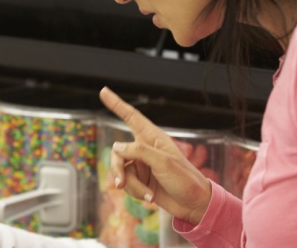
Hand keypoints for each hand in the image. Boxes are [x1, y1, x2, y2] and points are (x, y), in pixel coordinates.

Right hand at [99, 86, 212, 224]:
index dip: (116, 104)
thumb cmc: (184, 179)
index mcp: (153, 138)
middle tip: (120, 183)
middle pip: (118, 153)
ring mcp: (141, 165)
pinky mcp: (140, 181)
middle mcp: (144, 149)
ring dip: (132, 185)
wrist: (193, 205)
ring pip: (121, 171)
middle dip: (118, 169)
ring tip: (148, 195)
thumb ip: (139, 151)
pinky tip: (150, 198)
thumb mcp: (163, 162)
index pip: (131, 117)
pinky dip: (136, 192)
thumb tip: (116, 147)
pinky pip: (127, 184)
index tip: (104, 91)